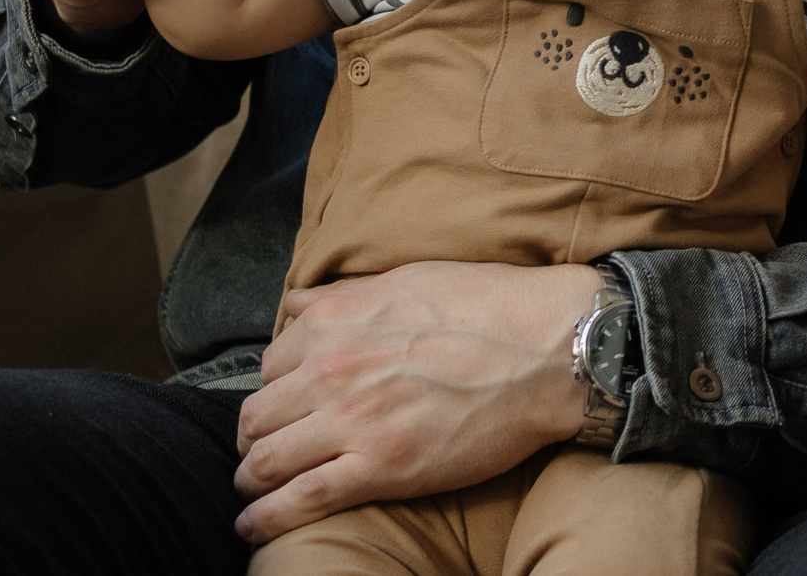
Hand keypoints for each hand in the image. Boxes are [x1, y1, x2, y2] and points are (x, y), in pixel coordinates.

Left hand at [231, 261, 598, 543]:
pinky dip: (266, 517)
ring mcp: (353, 421)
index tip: (288, 405)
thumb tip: (298, 302)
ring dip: (253, 479)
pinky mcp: (381, 467)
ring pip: (265, 461)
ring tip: (256, 490)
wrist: (553, 349)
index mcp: (337, 322)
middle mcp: (332, 370)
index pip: (271, 364)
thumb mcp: (413, 280)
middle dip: (257, 437)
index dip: (278, 388)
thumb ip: (347, 296)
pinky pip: (300, 500)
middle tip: (270, 450)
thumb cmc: (494, 308)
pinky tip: (253, 526)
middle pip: (257, 417)